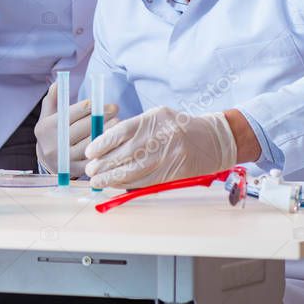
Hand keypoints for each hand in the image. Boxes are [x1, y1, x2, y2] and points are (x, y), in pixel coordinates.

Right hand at [34, 80, 118, 177]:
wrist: (46, 163)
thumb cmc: (51, 133)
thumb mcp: (47, 116)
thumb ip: (53, 99)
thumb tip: (59, 82)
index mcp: (48, 126)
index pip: (74, 112)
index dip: (91, 106)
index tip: (102, 102)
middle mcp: (55, 143)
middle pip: (85, 127)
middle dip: (102, 116)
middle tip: (115, 109)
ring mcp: (65, 158)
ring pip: (91, 142)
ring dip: (107, 131)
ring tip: (118, 123)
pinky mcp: (75, 170)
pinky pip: (94, 158)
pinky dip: (105, 149)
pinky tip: (114, 141)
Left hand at [84, 106, 236, 189]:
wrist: (214, 140)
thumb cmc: (179, 127)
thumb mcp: (156, 118)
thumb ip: (133, 129)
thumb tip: (104, 145)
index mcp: (153, 119)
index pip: (121, 132)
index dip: (102, 144)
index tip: (89, 153)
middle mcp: (160, 137)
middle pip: (124, 154)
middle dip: (103, 164)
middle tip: (89, 171)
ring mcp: (168, 156)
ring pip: (134, 170)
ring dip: (112, 178)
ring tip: (97, 182)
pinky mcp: (173, 172)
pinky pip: (146, 181)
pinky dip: (128, 184)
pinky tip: (115, 185)